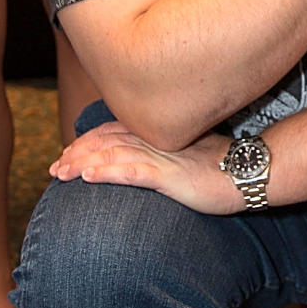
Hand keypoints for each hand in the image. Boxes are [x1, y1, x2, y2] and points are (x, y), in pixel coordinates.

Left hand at [50, 121, 241, 213]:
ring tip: (61, 173)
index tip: (68, 153)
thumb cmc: (225, 166)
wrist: (251, 172)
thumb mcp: (190, 154)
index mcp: (159, 132)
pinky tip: (87, 177)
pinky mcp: (169, 176)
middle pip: (105, 139)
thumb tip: (151, 163)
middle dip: (76, 152)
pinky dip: (106, 172)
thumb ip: (168, 152)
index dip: (87, 140)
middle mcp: (156, 138)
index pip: (113, 130)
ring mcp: (162, 156)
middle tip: (55, 168)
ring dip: (82, 163)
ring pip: (112, 153)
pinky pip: (132, 172)